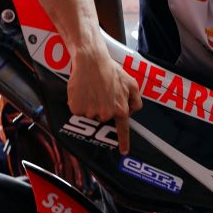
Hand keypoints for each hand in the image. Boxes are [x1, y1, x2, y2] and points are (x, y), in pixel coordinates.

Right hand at [67, 39, 142, 153]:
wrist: (90, 60)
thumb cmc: (111, 70)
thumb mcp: (131, 83)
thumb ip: (136, 100)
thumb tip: (133, 111)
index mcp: (120, 110)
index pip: (123, 130)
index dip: (123, 142)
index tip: (123, 152)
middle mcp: (106, 114)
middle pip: (103, 118)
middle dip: (102, 108)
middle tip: (101, 92)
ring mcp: (90, 113)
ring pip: (90, 115)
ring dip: (90, 105)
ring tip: (92, 89)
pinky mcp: (77, 109)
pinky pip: (78, 110)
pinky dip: (79, 102)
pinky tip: (83, 91)